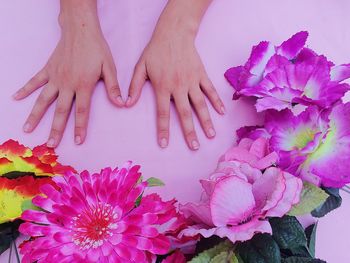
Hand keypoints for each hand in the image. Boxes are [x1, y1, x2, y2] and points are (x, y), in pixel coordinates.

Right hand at [13, 3, 122, 147]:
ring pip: (44, 100)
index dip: (80, 127)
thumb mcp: (109, 67)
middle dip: (55, 129)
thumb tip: (122, 104)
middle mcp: (67, 84)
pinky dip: (25, 89)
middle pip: (61, 110)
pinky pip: (35, 81)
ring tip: (27, 129)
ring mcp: (55, 77)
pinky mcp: (48, 69)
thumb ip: (113, 87)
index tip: (77, 141)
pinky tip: (16, 98)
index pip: (82, 111)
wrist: (81, 30)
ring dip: (35, 115)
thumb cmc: (97, 49)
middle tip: (50, 145)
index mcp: (84, 85)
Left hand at [127, 11, 224, 149]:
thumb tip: (126, 104)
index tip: (165, 144)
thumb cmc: (155, 50)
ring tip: (211, 136)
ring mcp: (192, 81)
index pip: (162, 113)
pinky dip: (216, 101)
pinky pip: (210, 90)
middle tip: (194, 147)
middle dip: (189, 132)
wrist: (174, 32)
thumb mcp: (141, 67)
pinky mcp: (201, 74)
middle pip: (185, 113)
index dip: (163, 130)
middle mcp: (179, 87)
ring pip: (200, 104)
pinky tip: (221, 112)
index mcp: (162, 87)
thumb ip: (134, 87)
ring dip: (206, 121)